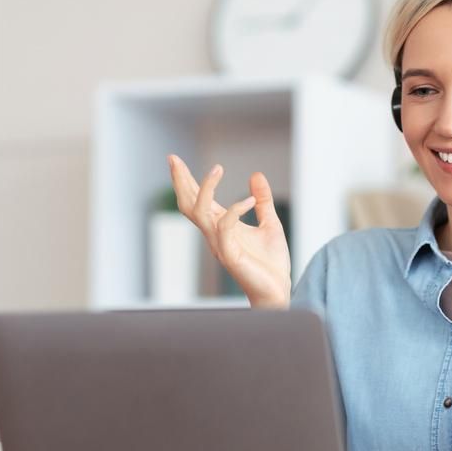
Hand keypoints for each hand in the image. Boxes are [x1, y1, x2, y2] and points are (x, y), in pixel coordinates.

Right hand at [167, 154, 290, 307]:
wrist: (278, 292)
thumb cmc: (271, 263)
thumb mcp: (270, 224)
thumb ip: (262, 201)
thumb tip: (256, 175)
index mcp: (221, 227)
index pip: (197, 200)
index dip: (186, 180)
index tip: (175, 159)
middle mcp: (215, 235)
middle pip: (188, 204)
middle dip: (180, 181)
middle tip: (173, 158)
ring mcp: (219, 245)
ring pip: (199, 213)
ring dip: (205, 189)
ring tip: (217, 168)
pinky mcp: (230, 255)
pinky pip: (224, 227)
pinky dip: (234, 210)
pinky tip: (249, 200)